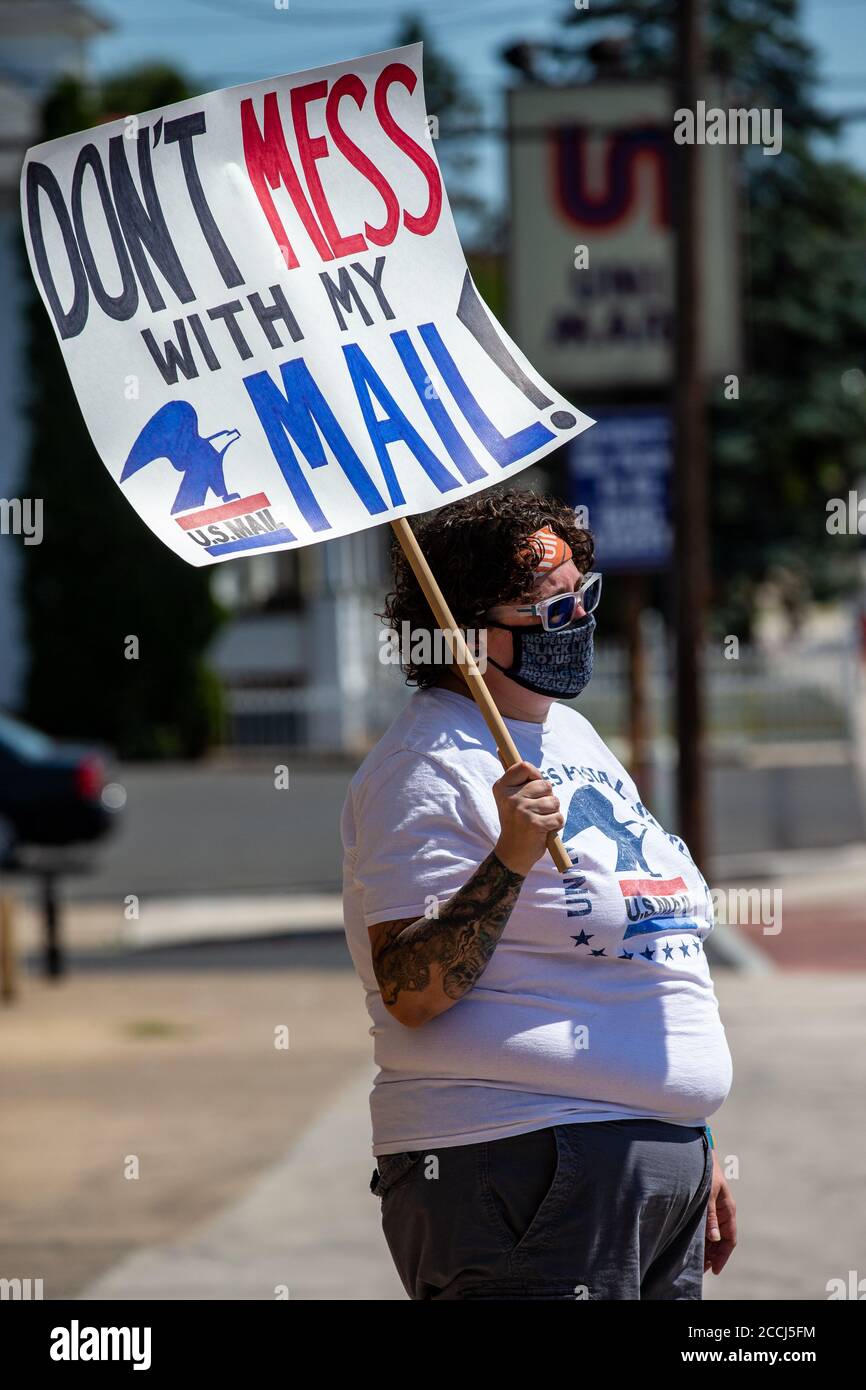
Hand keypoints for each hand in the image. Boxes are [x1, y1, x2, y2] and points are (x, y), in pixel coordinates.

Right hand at [492, 760, 563, 877]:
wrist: (512, 854)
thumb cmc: (516, 822)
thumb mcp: (509, 798)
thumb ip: (512, 777)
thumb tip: (501, 749)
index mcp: (501, 787)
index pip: (525, 766)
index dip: (535, 776)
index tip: (533, 789)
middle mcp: (510, 797)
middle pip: (545, 784)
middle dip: (547, 798)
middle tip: (535, 811)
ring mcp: (522, 810)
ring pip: (554, 801)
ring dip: (552, 812)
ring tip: (539, 821)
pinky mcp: (535, 824)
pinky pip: (559, 817)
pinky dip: (556, 825)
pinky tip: (544, 830)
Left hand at [704, 1150, 736, 1275]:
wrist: (700, 1155)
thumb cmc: (706, 1172)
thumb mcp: (708, 1195)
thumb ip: (710, 1216)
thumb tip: (714, 1238)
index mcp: (729, 1210)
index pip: (730, 1239)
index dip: (723, 1256)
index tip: (715, 1269)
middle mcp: (723, 1213)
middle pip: (721, 1241)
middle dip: (713, 1255)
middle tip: (701, 1269)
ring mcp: (715, 1211)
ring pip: (713, 1236)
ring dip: (707, 1248)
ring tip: (696, 1261)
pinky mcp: (706, 1207)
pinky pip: (706, 1227)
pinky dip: (702, 1238)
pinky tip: (692, 1245)